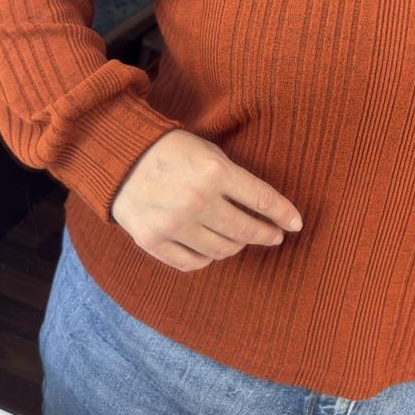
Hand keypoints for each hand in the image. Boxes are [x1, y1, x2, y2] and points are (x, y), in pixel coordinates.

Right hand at [111, 129, 303, 271]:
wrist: (119, 157)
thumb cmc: (172, 151)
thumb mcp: (209, 152)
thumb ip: (235, 179)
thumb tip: (265, 208)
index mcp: (215, 172)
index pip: (262, 199)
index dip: (284, 214)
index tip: (296, 224)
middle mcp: (197, 200)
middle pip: (246, 230)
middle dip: (267, 234)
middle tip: (275, 235)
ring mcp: (174, 224)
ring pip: (223, 250)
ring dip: (238, 246)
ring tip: (242, 238)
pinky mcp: (153, 242)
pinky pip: (194, 263)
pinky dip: (209, 258)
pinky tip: (213, 248)